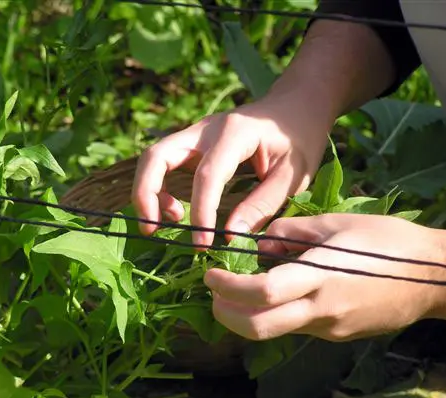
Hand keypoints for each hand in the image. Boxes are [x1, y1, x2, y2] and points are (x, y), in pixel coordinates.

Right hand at [131, 99, 330, 247]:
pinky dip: (159, 189)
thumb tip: (230, 235)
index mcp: (236, 133)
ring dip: (148, 192)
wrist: (295, 106)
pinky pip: (162, 164)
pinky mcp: (191, 144)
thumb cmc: (299, 139)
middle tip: (151, 229)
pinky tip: (177, 210)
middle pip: (157, 156)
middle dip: (146, 194)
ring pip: (153, 159)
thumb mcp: (293, 175)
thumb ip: (262, 205)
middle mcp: (206, 129)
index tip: (202, 244)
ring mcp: (194, 134)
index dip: (200, 211)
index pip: (207, 175)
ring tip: (167, 222)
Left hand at [203, 214, 445, 341]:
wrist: (435, 277)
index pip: (261, 293)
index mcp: (321, 276)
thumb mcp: (335, 223)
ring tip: (239, 291)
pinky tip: (279, 293)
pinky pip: (295, 327)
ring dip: (247, 316)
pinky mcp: (336, 335)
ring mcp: (330, 328)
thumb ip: (290, 233)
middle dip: (226, 315)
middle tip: (214, 295)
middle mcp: (322, 309)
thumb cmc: (387, 241)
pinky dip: (275, 314)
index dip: (228, 288)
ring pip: (274, 331)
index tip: (210, 276)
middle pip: (258, 328)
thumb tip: (259, 247)